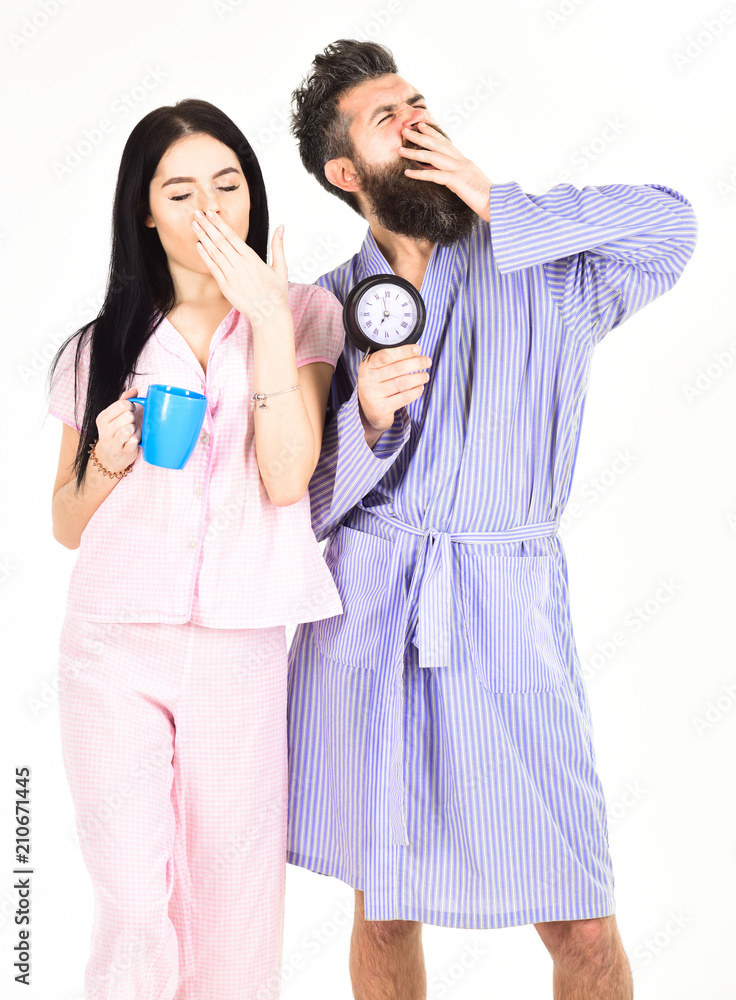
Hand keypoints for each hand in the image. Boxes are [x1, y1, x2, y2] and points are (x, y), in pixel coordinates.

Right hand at [94, 387, 140, 472]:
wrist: (113, 457)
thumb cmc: (117, 432)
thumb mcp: (116, 416)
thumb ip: (124, 401)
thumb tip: (134, 390)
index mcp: (102, 418)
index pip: (122, 405)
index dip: (131, 406)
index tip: (131, 411)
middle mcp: (104, 430)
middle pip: (128, 416)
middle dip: (134, 418)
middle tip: (131, 423)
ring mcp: (112, 443)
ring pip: (129, 428)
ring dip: (135, 429)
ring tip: (132, 431)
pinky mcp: (123, 452)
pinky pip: (134, 440)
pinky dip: (138, 438)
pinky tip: (134, 439)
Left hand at [193, 211, 288, 325]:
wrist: (270, 314)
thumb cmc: (276, 292)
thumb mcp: (281, 268)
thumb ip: (278, 246)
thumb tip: (281, 226)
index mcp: (252, 258)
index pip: (232, 236)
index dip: (219, 223)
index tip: (210, 213)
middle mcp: (240, 265)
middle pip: (220, 241)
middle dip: (207, 226)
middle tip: (196, 213)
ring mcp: (232, 276)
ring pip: (214, 253)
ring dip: (203, 237)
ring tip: (194, 225)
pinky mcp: (226, 287)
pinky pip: (213, 269)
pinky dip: (205, 256)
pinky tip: (198, 246)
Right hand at [357, 344, 432, 432]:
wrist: (368, 412)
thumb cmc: (377, 386)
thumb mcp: (377, 371)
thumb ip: (389, 360)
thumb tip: (414, 351)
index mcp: (367, 366)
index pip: (386, 355)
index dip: (403, 351)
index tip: (417, 349)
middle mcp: (367, 380)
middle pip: (397, 368)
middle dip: (416, 363)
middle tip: (427, 361)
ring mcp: (373, 395)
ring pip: (402, 383)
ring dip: (418, 378)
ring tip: (425, 376)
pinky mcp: (381, 409)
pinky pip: (404, 398)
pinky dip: (415, 392)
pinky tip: (420, 388)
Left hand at [397, 122, 491, 221]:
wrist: (497, 204)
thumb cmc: (485, 198)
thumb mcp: (470, 183)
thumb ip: (458, 177)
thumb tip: (446, 177)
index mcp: (465, 161)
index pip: (446, 143)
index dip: (433, 133)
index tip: (421, 125)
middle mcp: (462, 161)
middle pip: (437, 145)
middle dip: (420, 136)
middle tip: (405, 129)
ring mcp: (460, 169)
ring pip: (433, 156)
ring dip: (415, 152)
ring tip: (400, 149)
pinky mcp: (457, 181)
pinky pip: (435, 175)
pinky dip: (420, 173)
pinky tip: (408, 172)